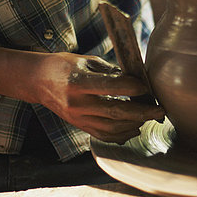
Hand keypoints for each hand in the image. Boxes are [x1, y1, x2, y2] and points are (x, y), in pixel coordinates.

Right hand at [31, 53, 163, 143]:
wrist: (37, 81)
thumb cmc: (64, 66)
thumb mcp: (87, 61)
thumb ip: (112, 71)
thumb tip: (138, 80)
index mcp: (79, 82)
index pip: (113, 86)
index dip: (134, 86)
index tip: (146, 85)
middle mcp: (78, 103)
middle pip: (117, 112)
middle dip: (142, 112)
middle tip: (159, 110)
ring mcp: (78, 118)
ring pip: (113, 128)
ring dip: (135, 124)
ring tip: (148, 117)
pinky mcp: (80, 126)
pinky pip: (104, 136)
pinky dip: (122, 134)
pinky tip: (134, 127)